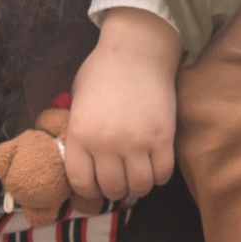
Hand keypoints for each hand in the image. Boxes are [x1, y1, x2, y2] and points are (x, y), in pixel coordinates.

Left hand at [61, 9, 180, 205]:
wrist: (137, 51)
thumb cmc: (102, 72)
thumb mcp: (77, 101)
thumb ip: (79, 132)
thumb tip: (83, 159)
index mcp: (81, 135)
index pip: (81, 182)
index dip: (88, 190)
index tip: (95, 185)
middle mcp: (107, 144)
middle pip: (112, 188)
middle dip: (114, 189)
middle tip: (118, 180)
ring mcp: (137, 142)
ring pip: (139, 186)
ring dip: (138, 186)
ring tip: (137, 176)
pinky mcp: (163, 138)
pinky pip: (163, 174)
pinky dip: (159, 176)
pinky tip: (154, 165)